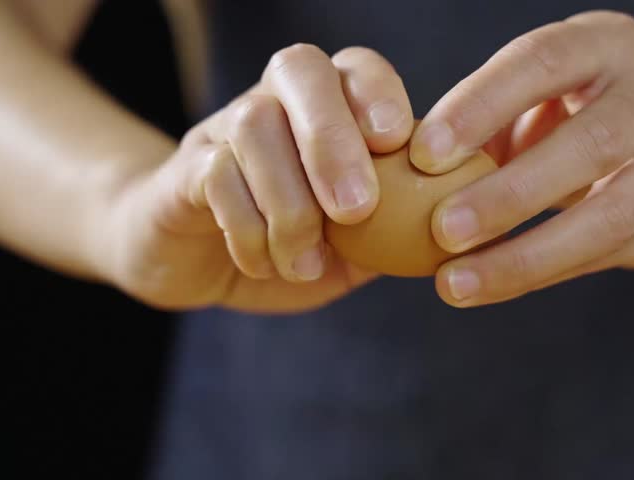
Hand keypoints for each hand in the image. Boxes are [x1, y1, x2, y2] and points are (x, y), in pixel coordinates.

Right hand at [100, 45, 413, 311]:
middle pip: (299, 70)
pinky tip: (266, 265)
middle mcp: (273, 103)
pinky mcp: (183, 171)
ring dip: (290, 202)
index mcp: (325, 111)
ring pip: (254, 123)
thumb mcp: (353, 250)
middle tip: (356, 208)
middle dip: (332, 137)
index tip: (395, 143)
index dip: (377, 93)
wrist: (191, 262)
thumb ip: (395, 235)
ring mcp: (222, 131)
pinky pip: (214, 175)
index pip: (355, 68)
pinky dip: (248, 228)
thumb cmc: (288, 249)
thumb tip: (450, 237)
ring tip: (306, 263)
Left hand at [409, 11, 633, 306]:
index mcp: (605, 45)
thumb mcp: (530, 92)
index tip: (421, 154)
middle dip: (511, 194)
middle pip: (592, 143)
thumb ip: (480, 121)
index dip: (482, 105)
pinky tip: (489, 285)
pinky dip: (539, 274)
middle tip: (442, 232)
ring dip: (525, 256)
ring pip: (610, 217)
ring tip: (454, 283)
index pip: (543, 63)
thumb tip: (399, 168)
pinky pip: (604, 256)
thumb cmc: (563, 109)